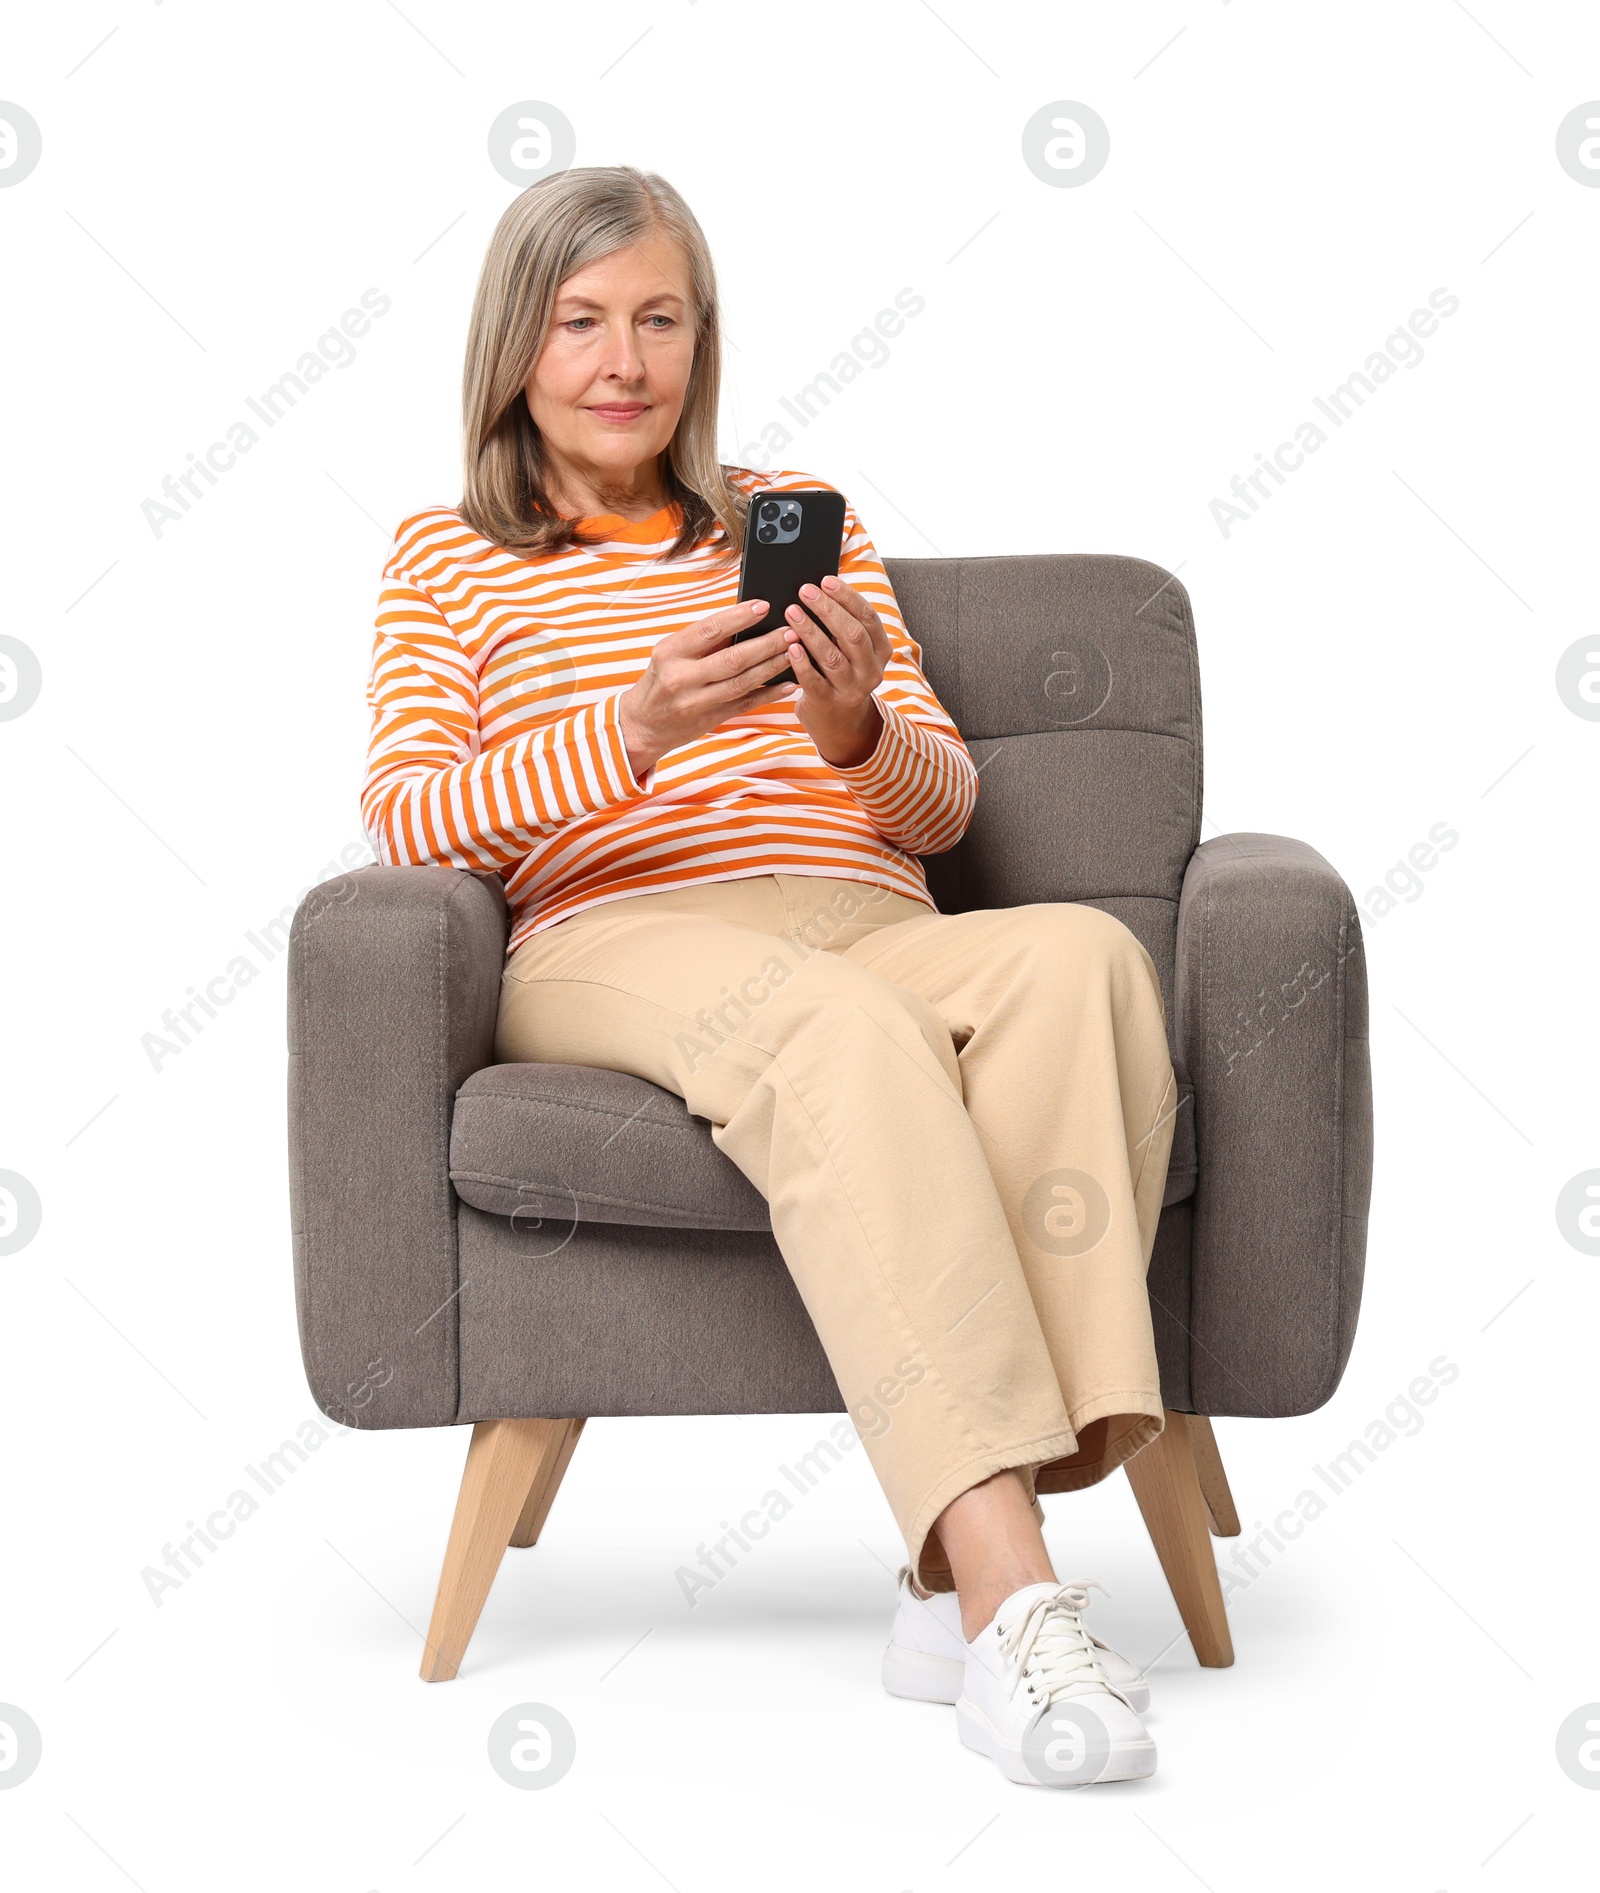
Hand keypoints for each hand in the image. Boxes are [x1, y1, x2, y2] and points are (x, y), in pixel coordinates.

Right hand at [618, 599, 793, 777]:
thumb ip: (705, 641)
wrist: (642, 724)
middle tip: (791, 631)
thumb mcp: (672, 654)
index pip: (709, 629)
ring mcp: (696, 702)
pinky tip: (788, 684)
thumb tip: (747, 620)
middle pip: (733, 658)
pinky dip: (769, 694)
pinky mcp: (709, 719)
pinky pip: (745, 704)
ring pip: (743, 682)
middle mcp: (682, 677)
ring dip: (772, 667)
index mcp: (670, 652)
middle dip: (766, 643)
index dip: (739, 617)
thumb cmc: (662, 680)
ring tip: (793, 652)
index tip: (764, 606)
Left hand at [783, 575, 890, 767]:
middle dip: (827, 610)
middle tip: (805, 591)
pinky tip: (790, 647)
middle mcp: (871, 670)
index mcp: (881, 651)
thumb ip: (843, 627)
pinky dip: (801, 662)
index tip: (826, 580)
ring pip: (832, 656)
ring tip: (792, 612)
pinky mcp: (829, 703)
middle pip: (852, 634)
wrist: (841, 724)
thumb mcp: (852, 652)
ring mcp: (851, 689)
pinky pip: (814, 681)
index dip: (847, 597)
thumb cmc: (841, 675)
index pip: (868, 617)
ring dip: (810, 631)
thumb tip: (819, 590)